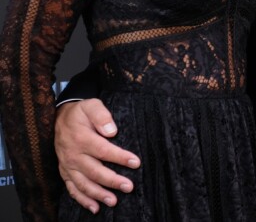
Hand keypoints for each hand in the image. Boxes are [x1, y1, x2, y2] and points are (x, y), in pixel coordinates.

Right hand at [54, 99, 140, 213]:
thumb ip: (101, 116)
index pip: (103, 151)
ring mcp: (68, 166)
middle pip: (95, 171)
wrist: (61, 117)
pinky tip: (95, 208)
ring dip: (99, 194)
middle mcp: (73, 155)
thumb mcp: (91, 106)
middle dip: (113, 181)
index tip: (135, 162)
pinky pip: (72, 189)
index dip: (120, 158)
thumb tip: (112, 131)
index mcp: (82, 138)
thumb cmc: (81, 112)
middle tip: (129, 187)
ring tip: (114, 201)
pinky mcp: (65, 172)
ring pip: (84, 184)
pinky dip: (83, 200)